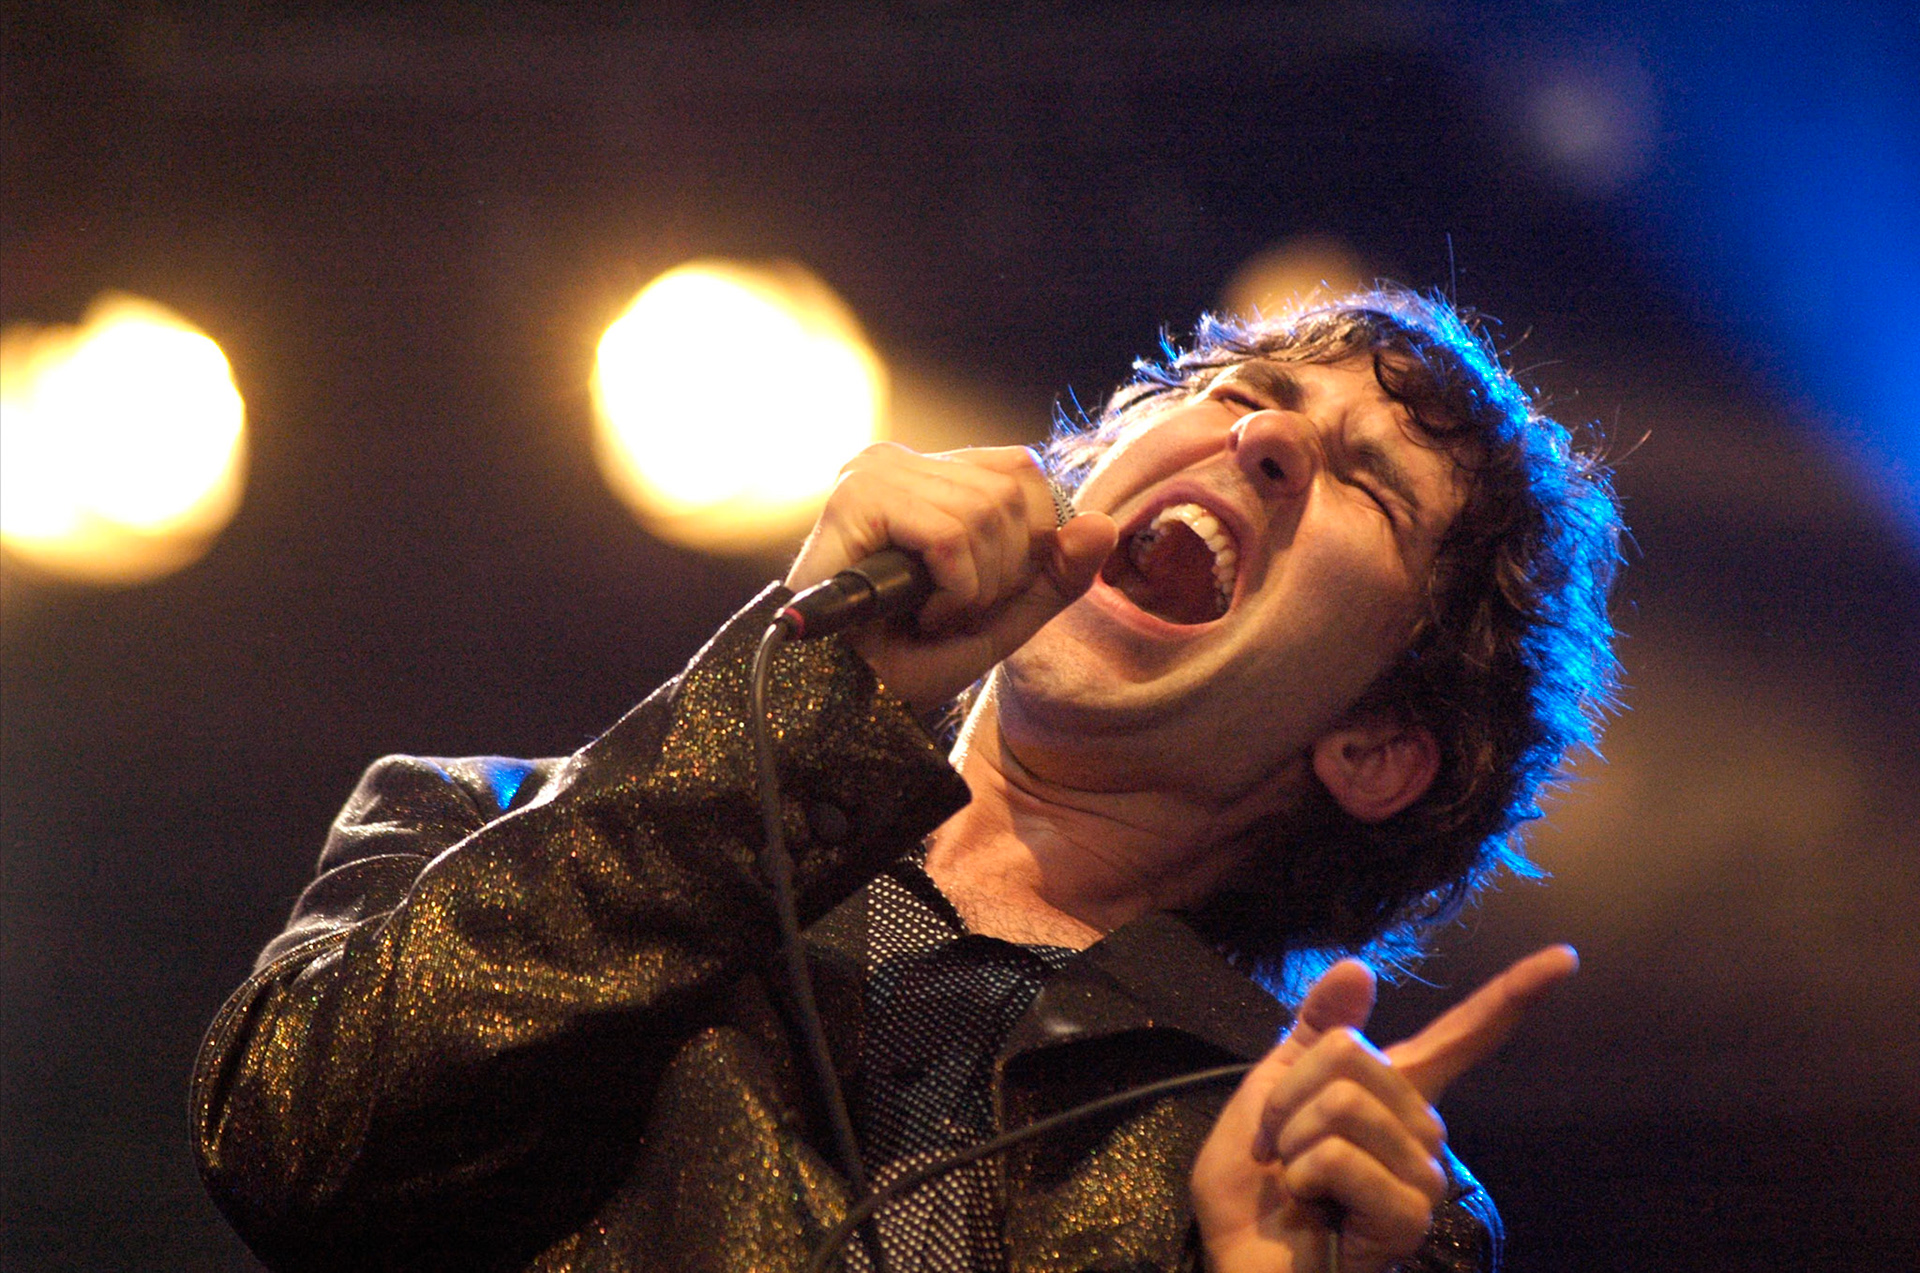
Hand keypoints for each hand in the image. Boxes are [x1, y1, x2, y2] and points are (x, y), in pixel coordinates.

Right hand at [785, 443, 1116, 710]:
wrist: (838, 701)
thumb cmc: (906, 659)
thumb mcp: (1001, 617)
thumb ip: (1055, 574)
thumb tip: (1104, 523)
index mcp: (928, 475)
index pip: (1023, 471)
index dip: (1031, 541)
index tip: (984, 596)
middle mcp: (897, 461)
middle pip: (1014, 490)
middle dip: (1006, 570)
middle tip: (956, 611)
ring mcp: (872, 474)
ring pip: (987, 512)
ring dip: (975, 587)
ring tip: (932, 615)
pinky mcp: (856, 500)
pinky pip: (951, 536)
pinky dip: (953, 589)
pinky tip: (919, 614)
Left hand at [1191, 946, 1579, 1272]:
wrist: (1238, 1260)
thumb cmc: (1256, 1185)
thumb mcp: (1270, 1088)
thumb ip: (1314, 1028)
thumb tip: (1359, 964)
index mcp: (1394, 1094)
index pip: (1464, 1036)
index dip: (1514, 993)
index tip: (1564, 957)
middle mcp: (1422, 1132)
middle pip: (1349, 1057)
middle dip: (1286, 1097)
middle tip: (1281, 1146)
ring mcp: (1422, 1178)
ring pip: (1342, 1104)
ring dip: (1289, 1139)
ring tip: (1296, 1181)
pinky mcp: (1409, 1218)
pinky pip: (1338, 1156)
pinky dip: (1302, 1175)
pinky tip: (1311, 1207)